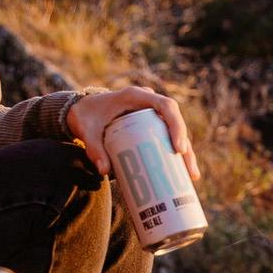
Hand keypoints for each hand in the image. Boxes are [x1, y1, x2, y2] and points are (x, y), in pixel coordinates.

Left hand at [64, 85, 199, 184]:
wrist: (81, 111)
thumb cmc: (85, 117)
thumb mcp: (87, 130)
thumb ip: (92, 148)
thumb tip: (104, 171)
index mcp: (137, 96)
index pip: (166, 105)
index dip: (177, 126)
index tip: (179, 149)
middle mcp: (148, 103)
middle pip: (176, 122)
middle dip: (186, 146)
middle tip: (188, 170)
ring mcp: (151, 115)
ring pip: (175, 132)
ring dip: (186, 153)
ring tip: (191, 177)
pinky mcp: (150, 126)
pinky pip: (168, 138)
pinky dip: (176, 154)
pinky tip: (184, 173)